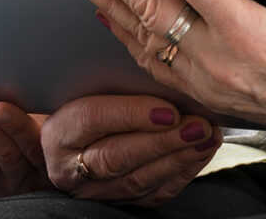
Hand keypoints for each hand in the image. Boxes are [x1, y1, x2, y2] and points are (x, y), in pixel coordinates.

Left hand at [0, 77, 51, 195]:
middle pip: (2, 150)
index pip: (32, 145)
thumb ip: (56, 110)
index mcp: (49, 164)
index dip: (15, 126)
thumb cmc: (58, 131)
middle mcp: (24, 178)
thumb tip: (45, 76)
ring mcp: (1, 182)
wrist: (46, 164)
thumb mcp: (61, 124)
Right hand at [41, 94, 220, 203]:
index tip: (168, 109)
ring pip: (138, 179)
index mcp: (59, 131)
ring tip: (206, 137)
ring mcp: (94, 189)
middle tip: (198, 126)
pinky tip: (200, 154)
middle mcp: (71, 166)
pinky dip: (180, 174)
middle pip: (118, 155)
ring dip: (178, 158)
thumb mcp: (84, 87)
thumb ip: (111, 80)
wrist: (68, 142)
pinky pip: (151, 194)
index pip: (93, 119)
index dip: (132, 114)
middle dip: (163, 141)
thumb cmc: (80, 102)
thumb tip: (156, 64)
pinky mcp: (117, 202)